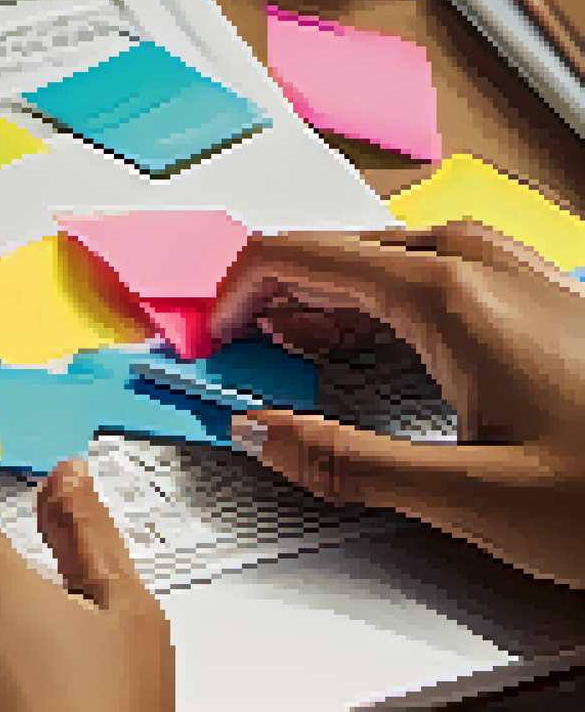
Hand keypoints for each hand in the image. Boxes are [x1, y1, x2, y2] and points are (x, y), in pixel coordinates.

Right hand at [213, 219, 584, 588]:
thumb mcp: (463, 493)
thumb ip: (341, 462)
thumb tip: (258, 436)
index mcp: (446, 297)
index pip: (296, 257)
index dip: (232, 294)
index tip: (209, 337)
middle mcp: (476, 267)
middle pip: (335, 247)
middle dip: (273, 294)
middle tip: (242, 351)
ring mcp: (509, 275)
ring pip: (382, 255)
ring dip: (325, 295)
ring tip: (296, 349)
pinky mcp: (531, 299)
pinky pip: (427, 272)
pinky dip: (376, 301)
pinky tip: (375, 346)